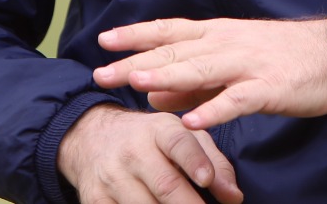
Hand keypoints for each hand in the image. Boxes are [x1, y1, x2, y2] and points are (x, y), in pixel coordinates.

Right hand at [57, 104, 241, 203]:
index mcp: (160, 130)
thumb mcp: (182, 137)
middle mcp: (134, 151)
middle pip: (165, 184)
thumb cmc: (150, 141)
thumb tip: (234, 197)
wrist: (92, 137)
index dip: (194, 161)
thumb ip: (214, 162)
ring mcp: (112, 177)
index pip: (178, 143)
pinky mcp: (95, 199)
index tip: (207, 179)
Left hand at [92, 17, 326, 130]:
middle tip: (102, 72)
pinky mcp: (270, 87)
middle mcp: (228, 43)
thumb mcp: (233, 64)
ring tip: (136, 84)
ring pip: (201, 69)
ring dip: (167, 76)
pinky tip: (192, 123)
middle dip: (137, 61)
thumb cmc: (282, 60)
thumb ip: (192, 81)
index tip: (104, 40)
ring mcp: (249, 64)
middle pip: (176, 51)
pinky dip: (214, 110)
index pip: (170, 31)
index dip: (137, 35)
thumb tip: (152, 92)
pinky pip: (237, 100)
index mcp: (219, 35)